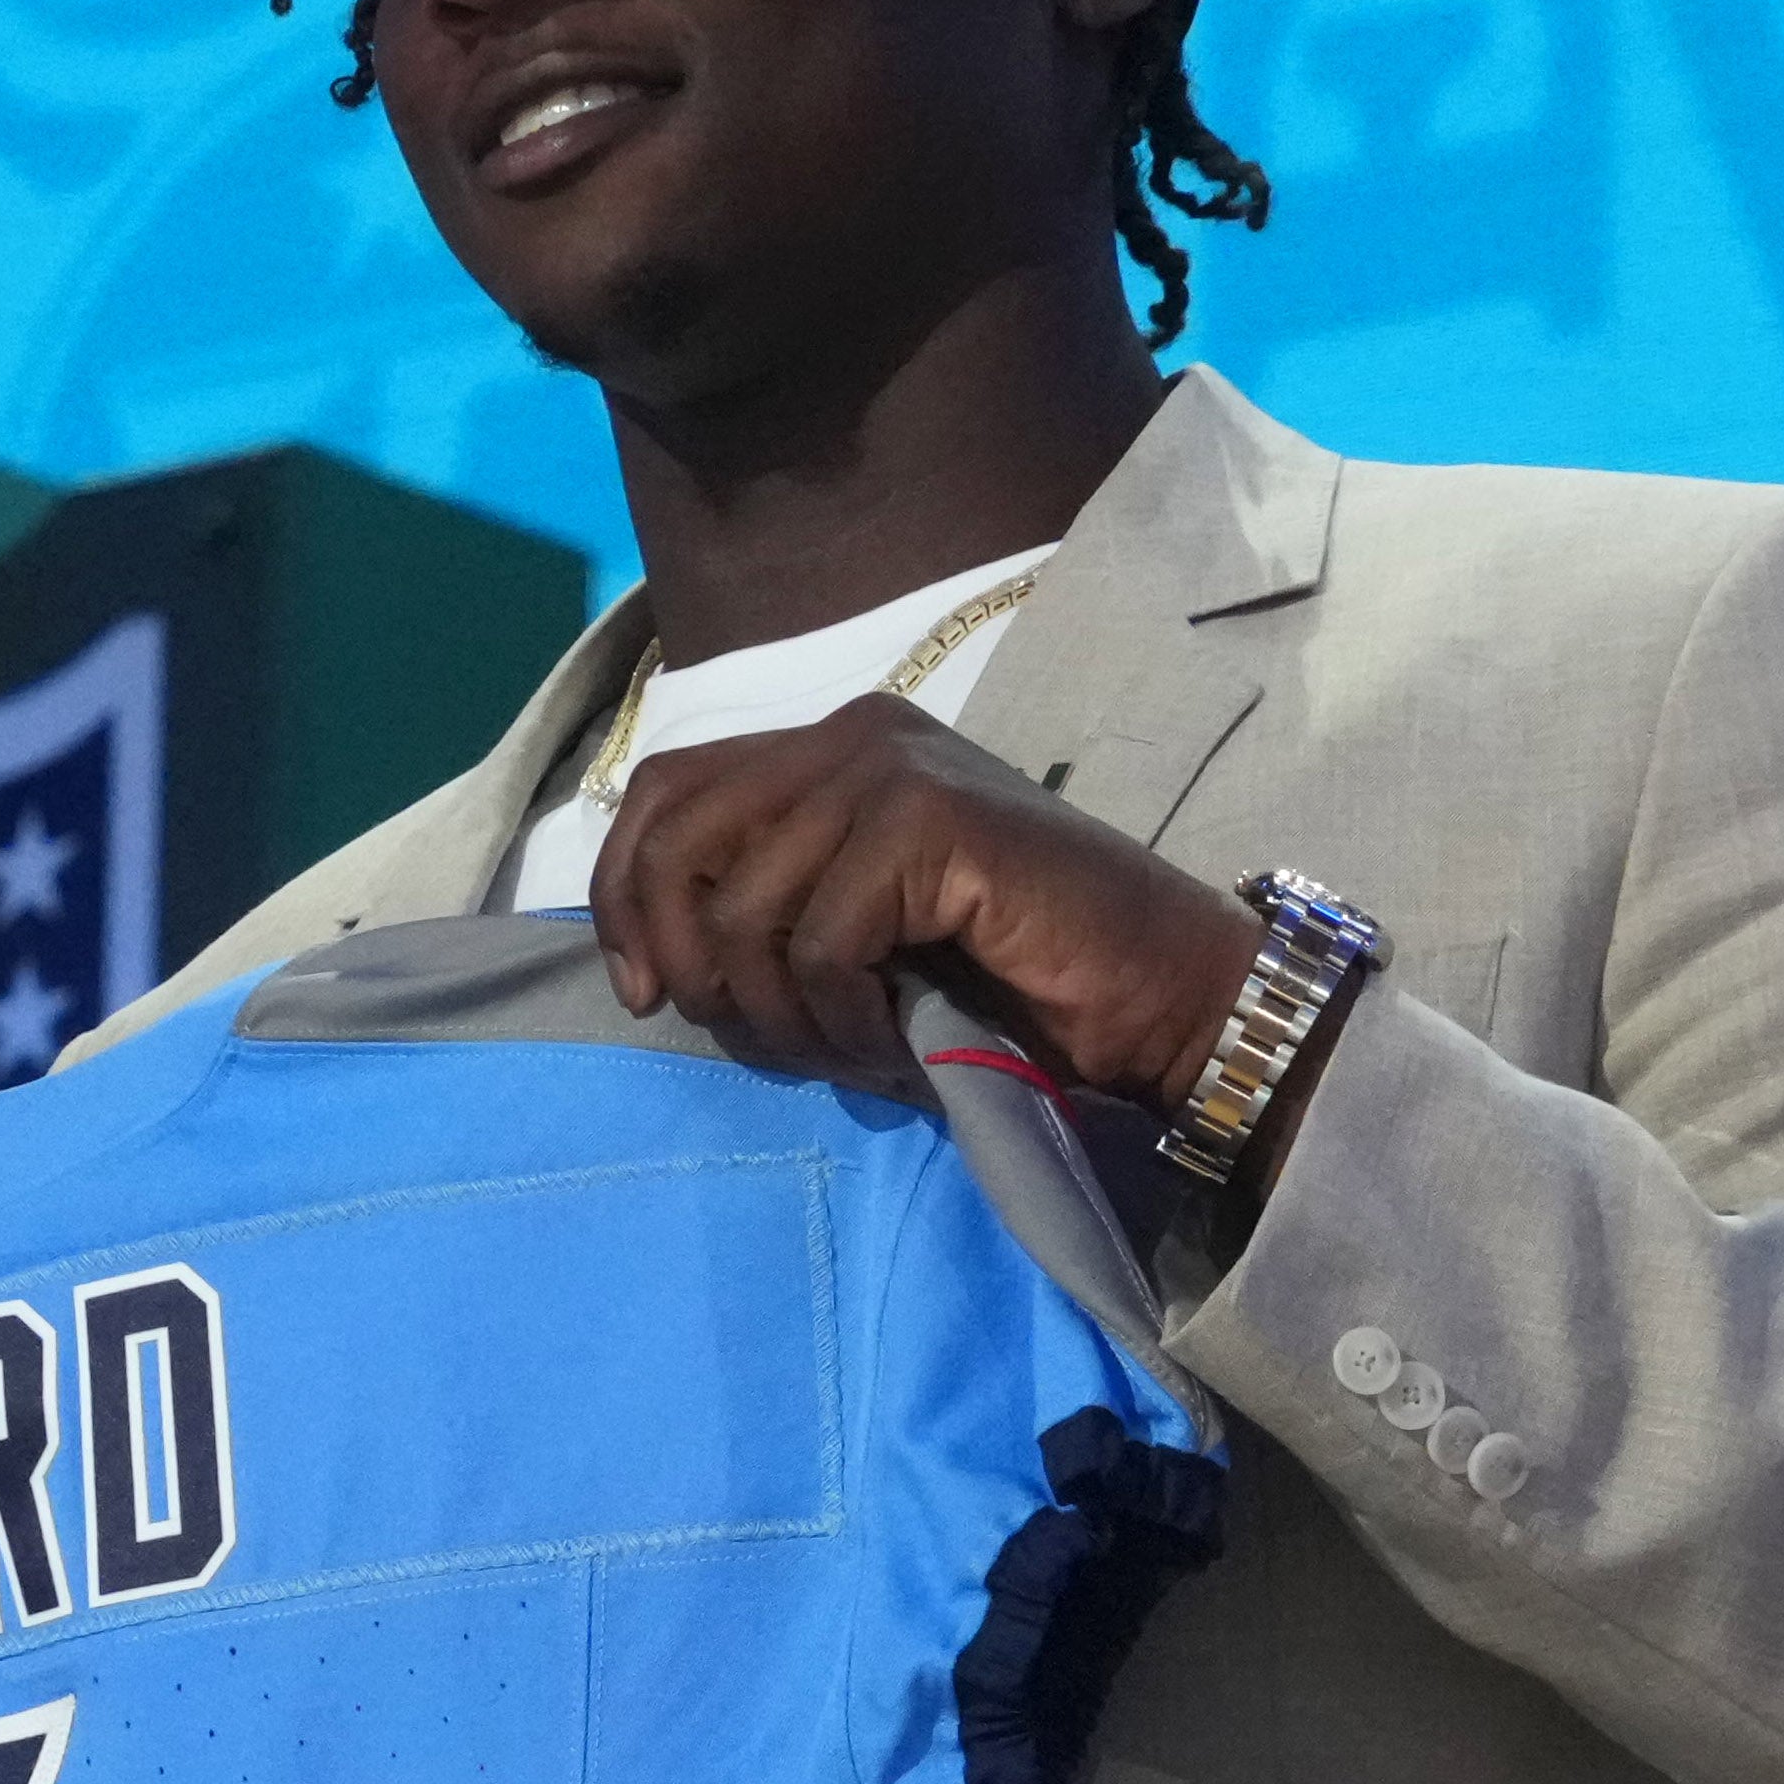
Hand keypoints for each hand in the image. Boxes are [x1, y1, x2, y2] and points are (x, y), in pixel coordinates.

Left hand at [588, 699, 1253, 1099]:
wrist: (1160, 992)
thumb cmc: (1012, 981)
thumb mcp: (857, 936)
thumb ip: (767, 908)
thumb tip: (646, 963)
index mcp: (827, 748)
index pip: (663, 794)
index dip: (622, 897)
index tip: (646, 996)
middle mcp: (852, 733)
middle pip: (677, 840)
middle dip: (690, 964)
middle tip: (759, 1038)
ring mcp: (892, 766)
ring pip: (743, 908)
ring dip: (782, 1016)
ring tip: (852, 1050)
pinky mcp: (929, 820)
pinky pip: (820, 943)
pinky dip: (843, 1019)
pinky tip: (897, 1038)